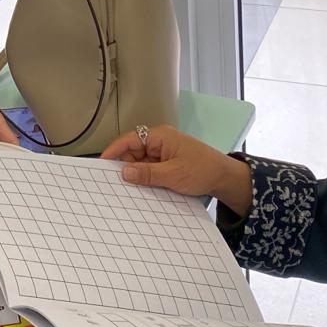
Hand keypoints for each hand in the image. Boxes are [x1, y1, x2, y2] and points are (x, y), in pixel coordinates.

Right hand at [102, 124, 250, 212]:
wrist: (225, 178)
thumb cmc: (202, 170)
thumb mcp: (173, 174)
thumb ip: (147, 173)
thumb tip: (124, 172)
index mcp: (160, 136)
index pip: (129, 140)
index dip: (113, 151)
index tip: (101, 165)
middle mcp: (159, 141)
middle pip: (132, 151)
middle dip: (124, 165)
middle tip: (113, 183)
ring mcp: (163, 152)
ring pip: (140, 162)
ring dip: (135, 174)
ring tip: (125, 189)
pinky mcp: (167, 163)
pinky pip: (149, 169)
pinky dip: (144, 178)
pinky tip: (139, 189)